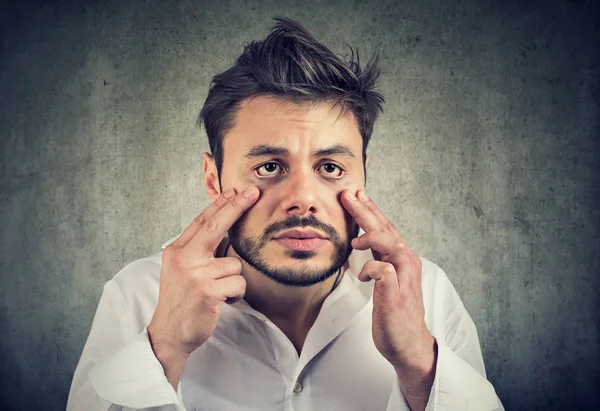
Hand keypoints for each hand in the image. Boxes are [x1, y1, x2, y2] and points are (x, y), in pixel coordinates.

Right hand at [148, 186, 258, 387]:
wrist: (170, 333)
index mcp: (176, 250)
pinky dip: (235, 293)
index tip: (235, 190)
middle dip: (236, 206)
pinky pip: (238, 283)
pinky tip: (221, 301)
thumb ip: (198, 250)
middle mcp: (184, 258)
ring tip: (219, 292)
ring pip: (235, 264)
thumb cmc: (181, 300)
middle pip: (215, 226)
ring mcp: (196, 274)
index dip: (220, 205)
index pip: (201, 221)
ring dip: (233, 280)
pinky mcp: (208, 290)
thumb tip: (225, 229)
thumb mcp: (180, 270)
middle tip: (252, 192)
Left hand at [341, 189, 435, 408]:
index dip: (371, 210)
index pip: (386, 227)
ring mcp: (403, 277)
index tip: (355, 195)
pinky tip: (361, 275)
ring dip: (371, 236)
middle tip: (348, 195)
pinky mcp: (396, 293)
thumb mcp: (384, 281)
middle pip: (387, 229)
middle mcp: (406, 262)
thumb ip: (378, 261)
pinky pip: (383, 271)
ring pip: (390, 244)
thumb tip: (361, 245)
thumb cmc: (394, 312)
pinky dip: (370, 268)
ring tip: (354, 240)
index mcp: (402, 258)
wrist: (408, 344)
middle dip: (366, 210)